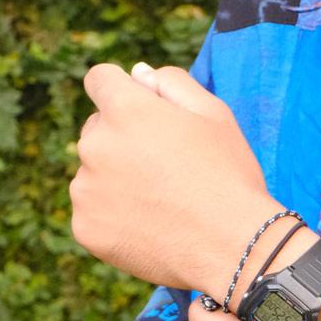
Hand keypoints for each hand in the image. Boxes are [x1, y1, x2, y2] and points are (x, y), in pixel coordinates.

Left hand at [70, 61, 280, 291]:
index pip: (100, 80)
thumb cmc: (230, 177)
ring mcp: (86, 189)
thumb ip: (172, 83)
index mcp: (125, 109)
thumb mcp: (216, 115)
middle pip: (97, 129)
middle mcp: (95, 144)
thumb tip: (138, 73)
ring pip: (94, 174)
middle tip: (168, 170)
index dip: (125, 93)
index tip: (144, 116)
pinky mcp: (85, 228)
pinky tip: (152, 227)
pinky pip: (93, 213)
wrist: (234, 247)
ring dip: (118, 181)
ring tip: (163, 204)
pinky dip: (115, 219)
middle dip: (124, 140)